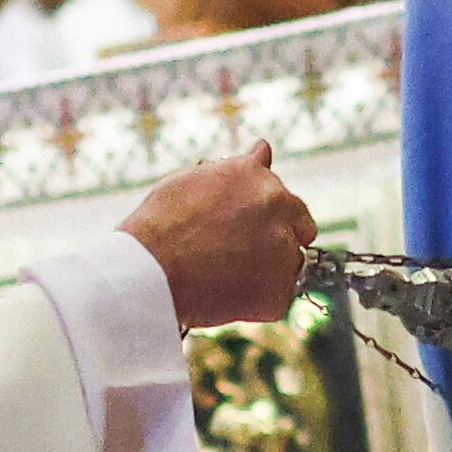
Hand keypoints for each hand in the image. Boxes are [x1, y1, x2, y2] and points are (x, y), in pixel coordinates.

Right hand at [122, 144, 315, 330]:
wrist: (150, 270)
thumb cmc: (161, 223)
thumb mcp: (196, 180)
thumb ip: (239, 169)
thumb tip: (264, 149)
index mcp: (259, 177)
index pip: (287, 199)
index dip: (271, 217)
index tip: (251, 230)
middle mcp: (280, 207)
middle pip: (301, 228)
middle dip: (280, 240)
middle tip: (241, 256)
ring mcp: (284, 251)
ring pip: (290, 265)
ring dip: (269, 272)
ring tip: (225, 278)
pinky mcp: (279, 292)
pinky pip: (277, 299)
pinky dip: (258, 302)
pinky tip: (226, 296)